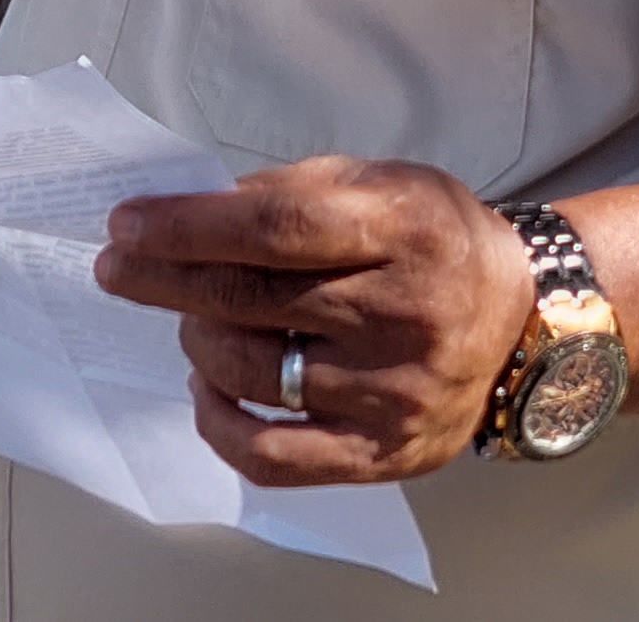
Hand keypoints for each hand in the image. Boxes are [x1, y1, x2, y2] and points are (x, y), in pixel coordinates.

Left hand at [98, 155, 534, 487]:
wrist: (520, 320)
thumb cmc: (435, 242)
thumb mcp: (381, 183)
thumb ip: (291, 192)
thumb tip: (191, 212)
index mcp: (404, 231)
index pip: (274, 230)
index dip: (187, 228)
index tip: (126, 225)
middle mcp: (404, 314)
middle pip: (251, 299)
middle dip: (164, 280)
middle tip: (118, 268)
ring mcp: (393, 391)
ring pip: (251, 373)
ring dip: (198, 342)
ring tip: (195, 321)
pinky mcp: (383, 452)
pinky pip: (271, 456)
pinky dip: (219, 422)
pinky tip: (209, 388)